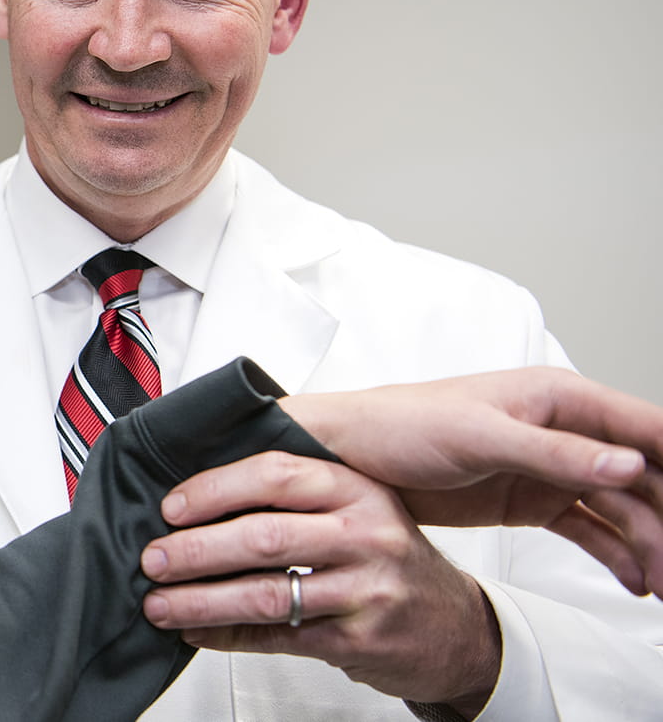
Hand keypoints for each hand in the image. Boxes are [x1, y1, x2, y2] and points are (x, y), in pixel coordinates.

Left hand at [141, 453, 500, 710]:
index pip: (275, 475)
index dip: (215, 489)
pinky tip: (198, 632)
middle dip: (196, 549)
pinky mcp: (361, 639)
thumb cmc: (391, 562)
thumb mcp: (361, 510)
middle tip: (153, 558)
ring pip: (266, 594)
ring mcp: (367, 589)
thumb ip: (298, 497)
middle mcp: (367, 534)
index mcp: (358, 489)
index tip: (170, 506)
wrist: (458, 629)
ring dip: (201, 600)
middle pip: (263, 536)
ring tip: (160, 603)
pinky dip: (228, 636)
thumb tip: (199, 496)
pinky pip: (278, 637)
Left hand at [279, 366, 662, 594]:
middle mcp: (562, 430)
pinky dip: (616, 553)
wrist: (346, 455)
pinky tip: (635, 580)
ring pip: (621, 507)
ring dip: (649, 543)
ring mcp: (549, 468)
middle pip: (642, 474)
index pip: (644, 427)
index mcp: (557, 398)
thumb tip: (626, 463)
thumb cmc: (399, 425)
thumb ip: (555, 452)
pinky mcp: (530, 499)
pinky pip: (589, 528)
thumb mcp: (478, 436)